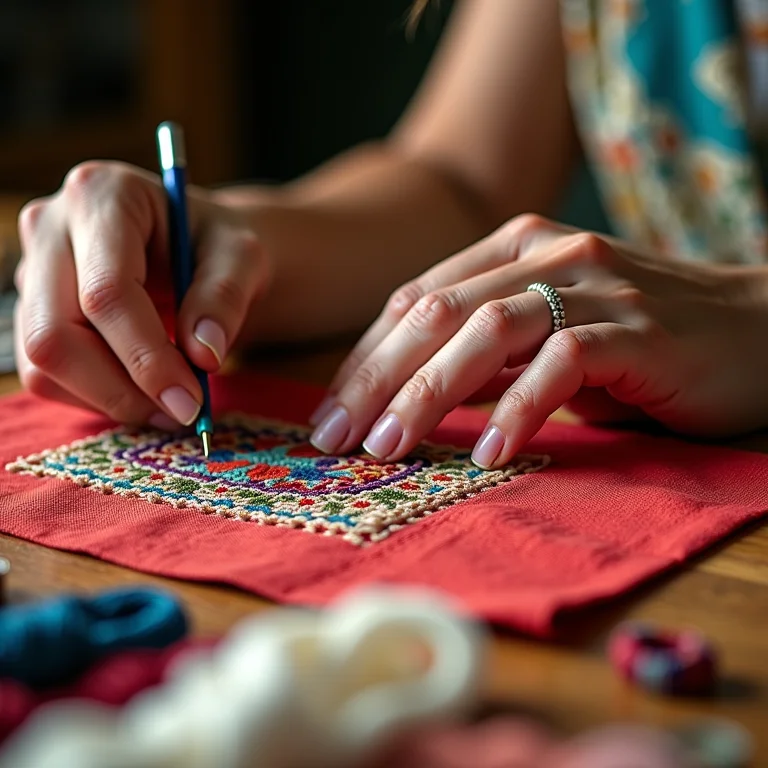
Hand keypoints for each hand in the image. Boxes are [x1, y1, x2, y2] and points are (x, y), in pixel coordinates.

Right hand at [15, 161, 270, 425]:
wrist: (199, 248)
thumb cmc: (218, 245)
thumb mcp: (242, 257)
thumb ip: (225, 297)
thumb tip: (202, 355)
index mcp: (102, 195)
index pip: (106, 292)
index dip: (145, 357)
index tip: (190, 400)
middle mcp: (51, 227)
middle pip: (56, 333)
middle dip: (121, 388)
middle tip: (182, 412)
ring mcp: (33, 271)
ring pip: (44, 362)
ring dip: (110, 399)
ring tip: (171, 406)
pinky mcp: (33, 310)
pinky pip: (46, 374)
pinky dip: (96, 397)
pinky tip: (144, 394)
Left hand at [309, 214, 767, 468]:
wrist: (757, 330)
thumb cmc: (637, 344)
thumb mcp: (544, 341)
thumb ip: (483, 356)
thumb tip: (406, 396)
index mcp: (512, 250)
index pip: (415, 300)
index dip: (365, 357)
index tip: (331, 414)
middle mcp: (546, 254)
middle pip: (436, 312)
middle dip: (376, 377)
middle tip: (336, 438)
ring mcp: (594, 286)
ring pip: (487, 329)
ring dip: (429, 392)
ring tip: (390, 448)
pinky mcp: (638, 329)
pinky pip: (562, 364)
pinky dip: (518, 409)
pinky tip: (486, 452)